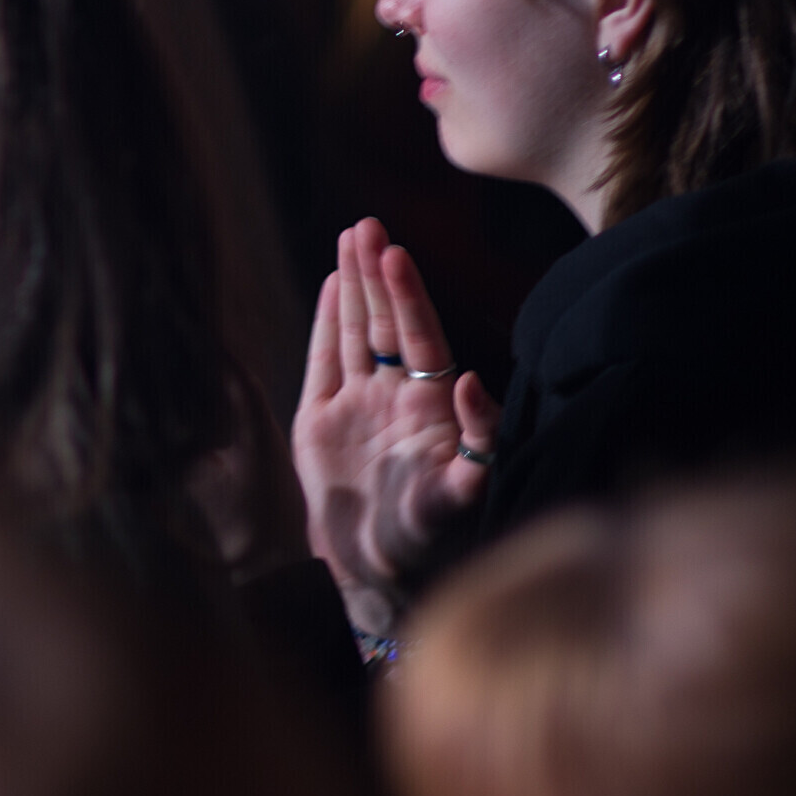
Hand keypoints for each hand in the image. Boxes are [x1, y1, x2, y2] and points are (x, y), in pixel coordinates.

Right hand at [292, 220, 497, 612]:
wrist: (375, 569)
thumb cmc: (427, 535)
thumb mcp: (460, 493)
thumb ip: (476, 441)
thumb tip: (474, 382)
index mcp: (429, 405)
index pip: (417, 337)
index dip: (407, 296)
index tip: (396, 255)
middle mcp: (396, 394)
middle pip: (385, 322)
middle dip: (376, 274)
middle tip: (368, 226)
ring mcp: (358, 403)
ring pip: (355, 330)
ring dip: (352, 284)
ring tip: (350, 235)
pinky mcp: (320, 419)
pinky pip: (323, 359)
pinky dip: (327, 321)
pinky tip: (331, 283)